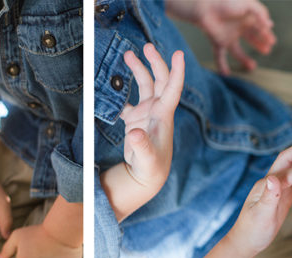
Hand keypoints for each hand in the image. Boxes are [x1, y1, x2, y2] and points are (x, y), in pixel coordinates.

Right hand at [100, 44, 184, 221]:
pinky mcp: (136, 120)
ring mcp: (147, 114)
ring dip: (139, 69)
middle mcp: (157, 111)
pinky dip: (122, 92)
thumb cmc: (150, 169)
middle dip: (154, 62)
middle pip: (159, 80)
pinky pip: (129, 101)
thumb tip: (134, 133)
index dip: (177, 71)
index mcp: (163, 116)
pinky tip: (113, 84)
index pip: (172, 89)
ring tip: (128, 55)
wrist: (146, 177)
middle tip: (146, 46)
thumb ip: (140, 146)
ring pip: (145, 85)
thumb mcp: (146, 159)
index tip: (178, 54)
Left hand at [168, 0, 275, 74]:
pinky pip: (220, 56)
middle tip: (267, 51)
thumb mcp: (248, 5)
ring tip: (252, 67)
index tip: (272, 42)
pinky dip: (222, 65)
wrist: (207, 7)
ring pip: (237, 51)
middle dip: (259, 44)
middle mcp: (237, 28)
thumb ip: (260, 13)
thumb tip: (270, 25)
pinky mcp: (218, 42)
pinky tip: (226, 74)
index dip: (266, 35)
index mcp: (246, 18)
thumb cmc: (228, 2)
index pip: (259, 28)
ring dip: (244, 59)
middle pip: (250, 39)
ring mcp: (228, 36)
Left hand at [193, 140, 291, 257]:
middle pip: (288, 160)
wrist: (246, 242)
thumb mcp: (261, 215)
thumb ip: (268, 197)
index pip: (285, 169)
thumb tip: (273, 178)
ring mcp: (277, 188)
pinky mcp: (283, 195)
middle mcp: (271, 182)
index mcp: (265, 185)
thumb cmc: (252, 231)